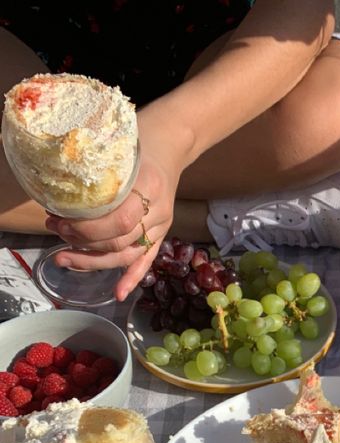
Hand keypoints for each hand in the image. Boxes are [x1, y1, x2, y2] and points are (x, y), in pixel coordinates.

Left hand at [44, 115, 182, 301]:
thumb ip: (98, 170)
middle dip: (84, 243)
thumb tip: (57, 190)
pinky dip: (132, 278)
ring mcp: (162, 226)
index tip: (59, 219)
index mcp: (149, 187)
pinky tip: (118, 293)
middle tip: (56, 232)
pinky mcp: (161, 234)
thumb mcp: (118, 148)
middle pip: (121, 241)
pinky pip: (146, 261)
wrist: (172, 143)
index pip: (119, 220)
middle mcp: (158, 211)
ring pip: (127, 255)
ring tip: (65, 258)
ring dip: (95, 262)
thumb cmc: (141, 141)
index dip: (88, 228)